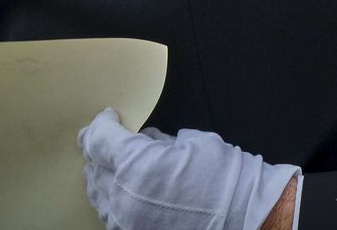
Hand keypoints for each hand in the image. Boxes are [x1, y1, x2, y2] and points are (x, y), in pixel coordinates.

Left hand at [79, 108, 297, 229]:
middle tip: (110, 139)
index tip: (109, 118)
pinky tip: (124, 191)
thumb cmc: (223, 177)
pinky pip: (109, 213)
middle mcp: (123, 196)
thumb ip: (156, 139)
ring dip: (103, 174)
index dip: (102, 123)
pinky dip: (112, 199)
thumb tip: (142, 139)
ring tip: (116, 165)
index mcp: (136, 165)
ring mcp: (125, 220)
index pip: (99, 139)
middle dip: (100, 149)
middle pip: (92, 165)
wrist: (243, 214)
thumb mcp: (191, 141)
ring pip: (97, 192)